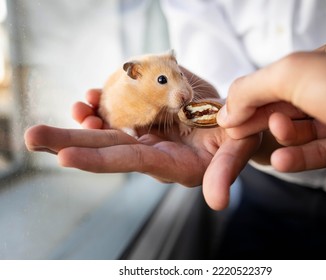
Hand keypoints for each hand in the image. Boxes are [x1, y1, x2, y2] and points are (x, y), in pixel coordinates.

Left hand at [25, 89, 259, 209]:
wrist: (235, 120)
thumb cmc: (238, 136)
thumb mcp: (238, 150)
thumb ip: (226, 172)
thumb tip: (218, 202)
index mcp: (171, 162)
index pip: (130, 161)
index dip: (100, 161)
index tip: (66, 158)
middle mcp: (152, 150)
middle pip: (106, 148)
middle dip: (70, 143)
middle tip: (32, 137)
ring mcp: (148, 133)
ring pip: (108, 131)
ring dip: (82, 122)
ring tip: (73, 108)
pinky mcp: (148, 117)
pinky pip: (119, 112)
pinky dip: (102, 105)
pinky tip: (91, 99)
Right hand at [217, 31, 325, 194]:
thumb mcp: (297, 73)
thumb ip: (255, 86)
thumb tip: (230, 108)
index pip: (284, 74)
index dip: (255, 93)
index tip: (233, 113)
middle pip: (291, 102)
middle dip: (264, 116)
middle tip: (239, 130)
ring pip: (304, 129)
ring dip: (283, 136)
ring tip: (275, 140)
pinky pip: (320, 152)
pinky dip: (297, 157)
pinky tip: (282, 161)